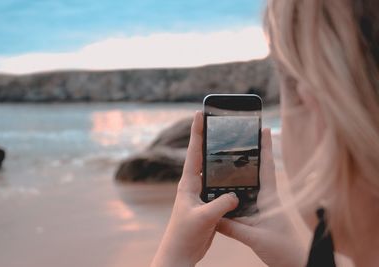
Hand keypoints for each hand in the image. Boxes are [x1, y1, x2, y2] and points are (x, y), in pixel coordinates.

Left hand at [151, 111, 238, 266]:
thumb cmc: (184, 234)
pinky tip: (237, 176)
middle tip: (217, 122)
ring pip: (213, 171)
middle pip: (202, 156)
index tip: (199, 113)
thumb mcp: (203, 218)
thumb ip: (220, 205)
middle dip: (209, 139)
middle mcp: (193, 185)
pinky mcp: (208, 204)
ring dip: (219, 159)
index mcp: (188, 183)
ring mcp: (201, 194)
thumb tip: (235, 194)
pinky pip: (220, 187)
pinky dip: (227, 179)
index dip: (197, 132)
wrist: (180, 252)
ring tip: (230, 144)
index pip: (193, 152)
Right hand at [217, 129, 306, 266]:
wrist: (296, 263)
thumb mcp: (254, 238)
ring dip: (238, 175)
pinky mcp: (259, 216)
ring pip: (248, 186)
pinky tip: (223, 194)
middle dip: (247, 155)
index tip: (262, 128)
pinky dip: (234, 195)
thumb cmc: (283, 249)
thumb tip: (212, 216)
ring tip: (223, 163)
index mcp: (269, 197)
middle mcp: (266, 198)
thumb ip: (232, 227)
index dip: (264, 147)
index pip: (266, 166)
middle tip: (234, 141)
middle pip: (255, 171)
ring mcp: (263, 206)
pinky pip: (244, 201)